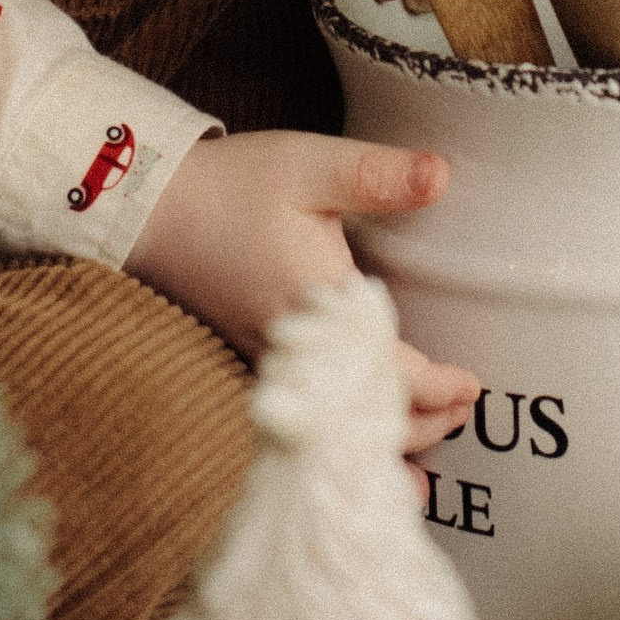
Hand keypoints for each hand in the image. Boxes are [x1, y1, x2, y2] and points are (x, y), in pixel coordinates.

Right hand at [127, 127, 480, 451]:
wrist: (147, 207)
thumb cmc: (231, 186)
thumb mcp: (308, 166)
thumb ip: (377, 175)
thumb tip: (443, 174)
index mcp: (316, 307)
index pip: (387, 372)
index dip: (435, 388)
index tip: (472, 386)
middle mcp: (292, 351)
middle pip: (362, 418)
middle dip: (418, 425)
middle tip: (463, 414)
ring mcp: (266, 363)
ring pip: (331, 426)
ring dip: (379, 441)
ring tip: (424, 453)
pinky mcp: (248, 359)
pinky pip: (304, 416)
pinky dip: (335, 440)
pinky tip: (349, 453)